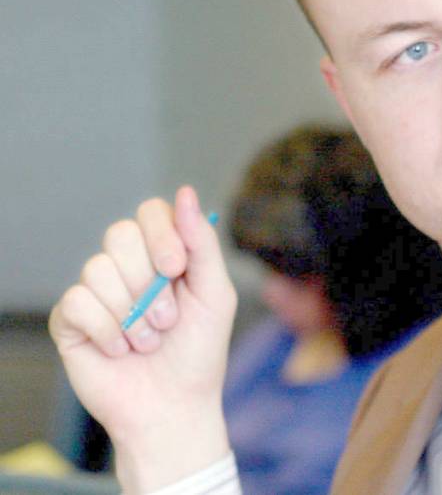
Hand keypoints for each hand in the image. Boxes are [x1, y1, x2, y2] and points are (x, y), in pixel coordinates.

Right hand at [49, 185, 237, 492]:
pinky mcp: (70, 319)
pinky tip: (121, 350)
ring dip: (132, 314)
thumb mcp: (214, 293)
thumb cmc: (198, 352)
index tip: (176, 269)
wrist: (173, 406)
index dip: (161, 235)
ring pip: (97, 268)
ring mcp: (97, 291)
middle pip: (120, 234)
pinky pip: (77, 301)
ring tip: (147, 341)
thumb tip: (186, 193)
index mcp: (163, 254)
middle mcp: (127, 266)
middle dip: (148, 281)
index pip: (151, 213)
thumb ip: (201, 243)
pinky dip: (107, 330)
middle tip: (167, 318)